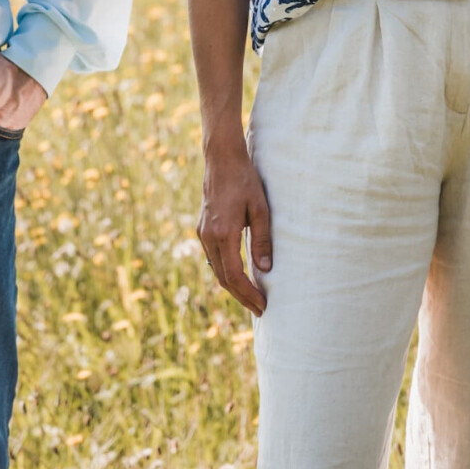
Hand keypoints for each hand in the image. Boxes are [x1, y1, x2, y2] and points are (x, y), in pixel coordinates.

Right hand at [197, 141, 271, 315]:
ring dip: (233, 286)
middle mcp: (209, 236)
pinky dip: (225, 272)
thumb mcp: (260, 208)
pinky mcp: (203, 229)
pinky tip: (239, 276)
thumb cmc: (245, 180)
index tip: (262, 305)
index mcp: (223, 233)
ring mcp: (203, 233)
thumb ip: (262, 239)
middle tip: (260, 308)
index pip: (234, 275)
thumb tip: (266, 268)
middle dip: (241, 296)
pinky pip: (213, 258)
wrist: (222, 159)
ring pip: (216, 269)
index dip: (248, 293)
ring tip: (251, 297)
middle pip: (223, 277)